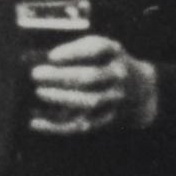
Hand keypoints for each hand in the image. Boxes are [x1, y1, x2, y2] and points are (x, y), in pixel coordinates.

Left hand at [30, 35, 156, 134]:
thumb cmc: (107, 63)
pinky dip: (57, 126)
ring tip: (39, 92)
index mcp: (114, 52)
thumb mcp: (100, 49)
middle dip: (61, 77)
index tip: (51, 56)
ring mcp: (114, 99)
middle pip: (90, 77)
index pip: (97, 49)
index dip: (73, 52)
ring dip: (62, 98)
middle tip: (36, 74)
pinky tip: (36, 122)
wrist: (140, 90)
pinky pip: (81, 125)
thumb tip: (37, 59)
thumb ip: (76, 50)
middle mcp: (118, 75)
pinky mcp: (106, 119)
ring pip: (89, 102)